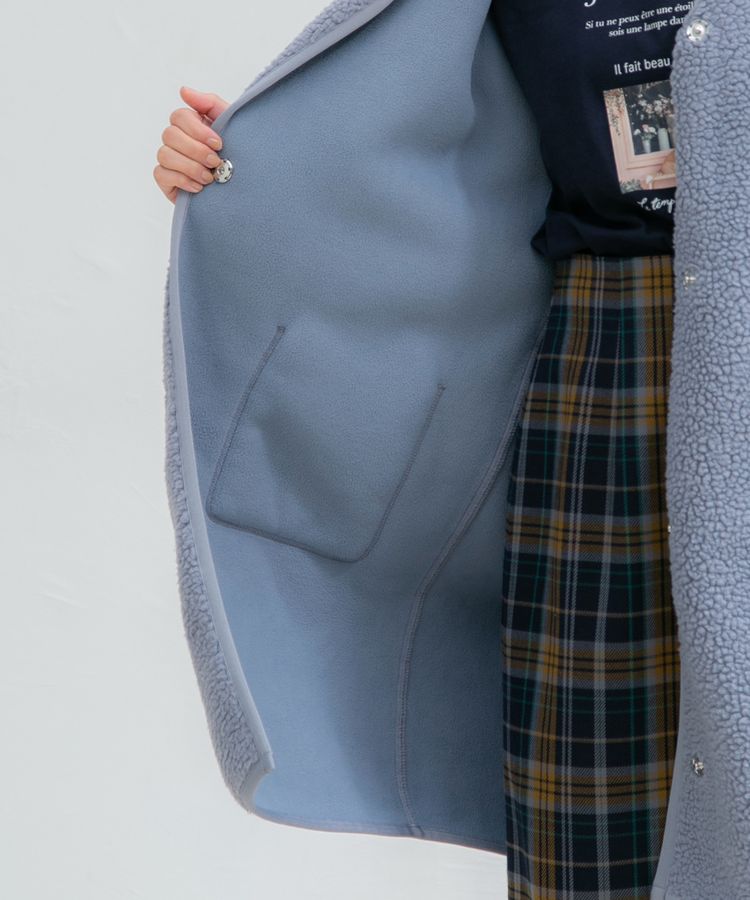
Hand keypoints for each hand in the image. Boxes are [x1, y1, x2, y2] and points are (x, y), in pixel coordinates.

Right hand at [154, 86, 229, 202]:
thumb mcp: (230, 125)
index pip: (179, 116)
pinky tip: (199, 188)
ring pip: (165, 154)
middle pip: (170, 135)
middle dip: (195, 150)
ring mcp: (169, 159)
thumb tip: (183, 91)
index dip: (197, 130)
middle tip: (215, 162)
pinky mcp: (165, 179)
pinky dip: (182, 180)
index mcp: (190, 125)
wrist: (243, 189)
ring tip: (210, 177)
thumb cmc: (236, 154)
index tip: (218, 143)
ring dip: (190, 167)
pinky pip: (161, 174)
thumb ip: (210, 103)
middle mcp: (176, 140)